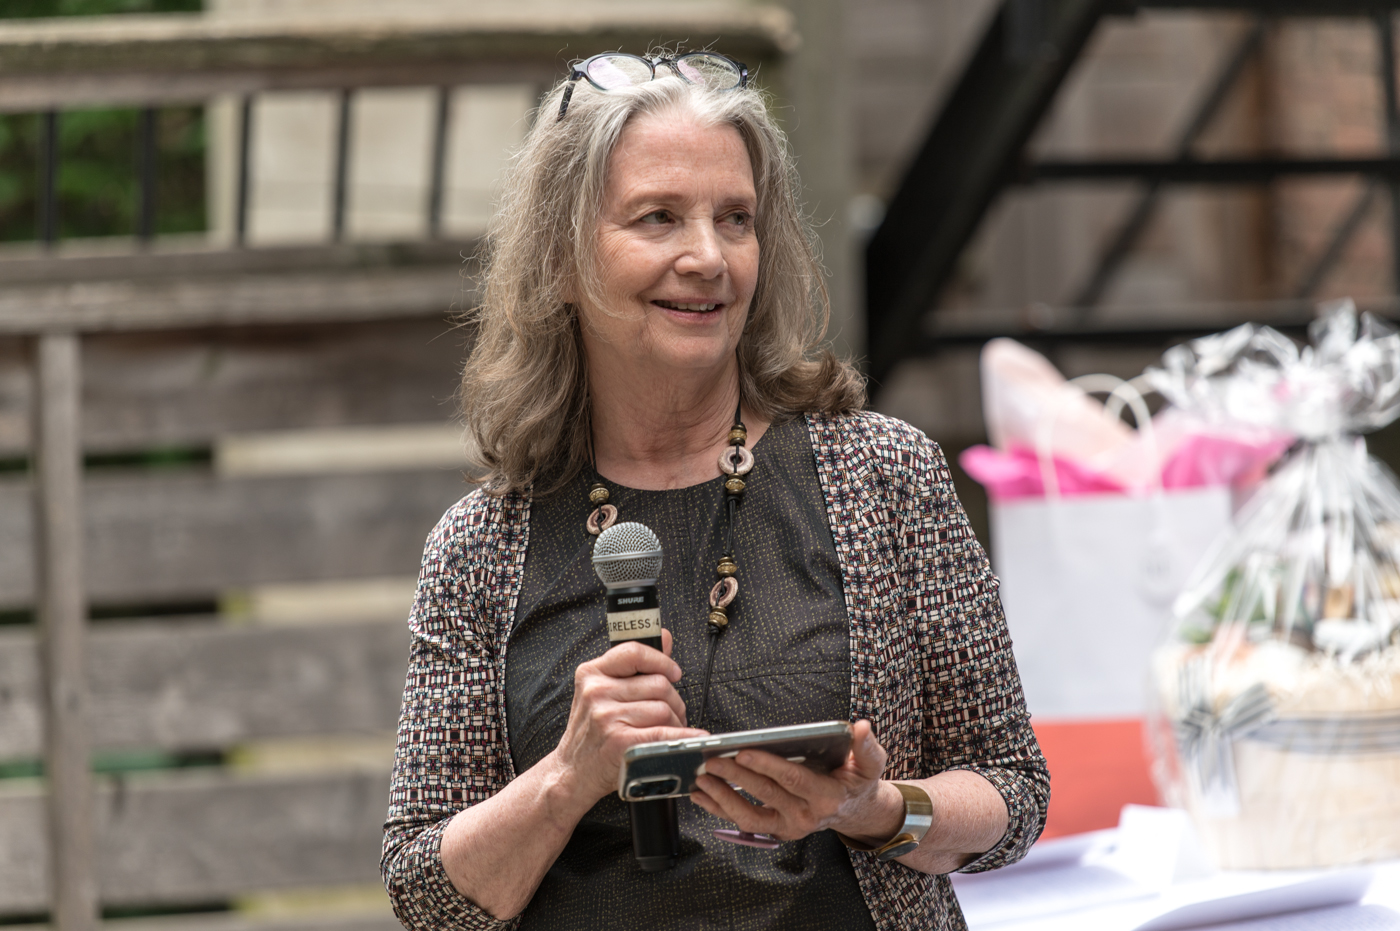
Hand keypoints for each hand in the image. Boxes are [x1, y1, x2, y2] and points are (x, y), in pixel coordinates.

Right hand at [551, 629, 706, 802]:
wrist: (572, 771)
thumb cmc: (591, 732)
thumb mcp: (602, 692)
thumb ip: (633, 665)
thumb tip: (665, 637)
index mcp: (591, 673)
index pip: (634, 652)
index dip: (661, 660)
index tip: (674, 672)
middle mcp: (596, 692)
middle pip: (658, 684)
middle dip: (675, 700)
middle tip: (674, 712)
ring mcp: (606, 717)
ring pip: (663, 709)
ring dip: (676, 721)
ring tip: (670, 730)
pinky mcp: (619, 742)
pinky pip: (663, 733)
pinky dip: (683, 736)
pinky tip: (693, 737)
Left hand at [690, 720, 899, 842]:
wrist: (855, 811)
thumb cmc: (858, 782)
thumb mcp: (871, 764)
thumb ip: (866, 747)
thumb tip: (862, 727)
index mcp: (827, 797)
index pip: (792, 780)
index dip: (767, 766)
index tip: (743, 750)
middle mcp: (806, 816)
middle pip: (765, 794)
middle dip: (735, 775)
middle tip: (711, 759)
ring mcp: (789, 827)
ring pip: (749, 815)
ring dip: (721, 797)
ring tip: (701, 778)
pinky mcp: (775, 831)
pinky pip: (743, 822)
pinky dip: (719, 809)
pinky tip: (702, 794)